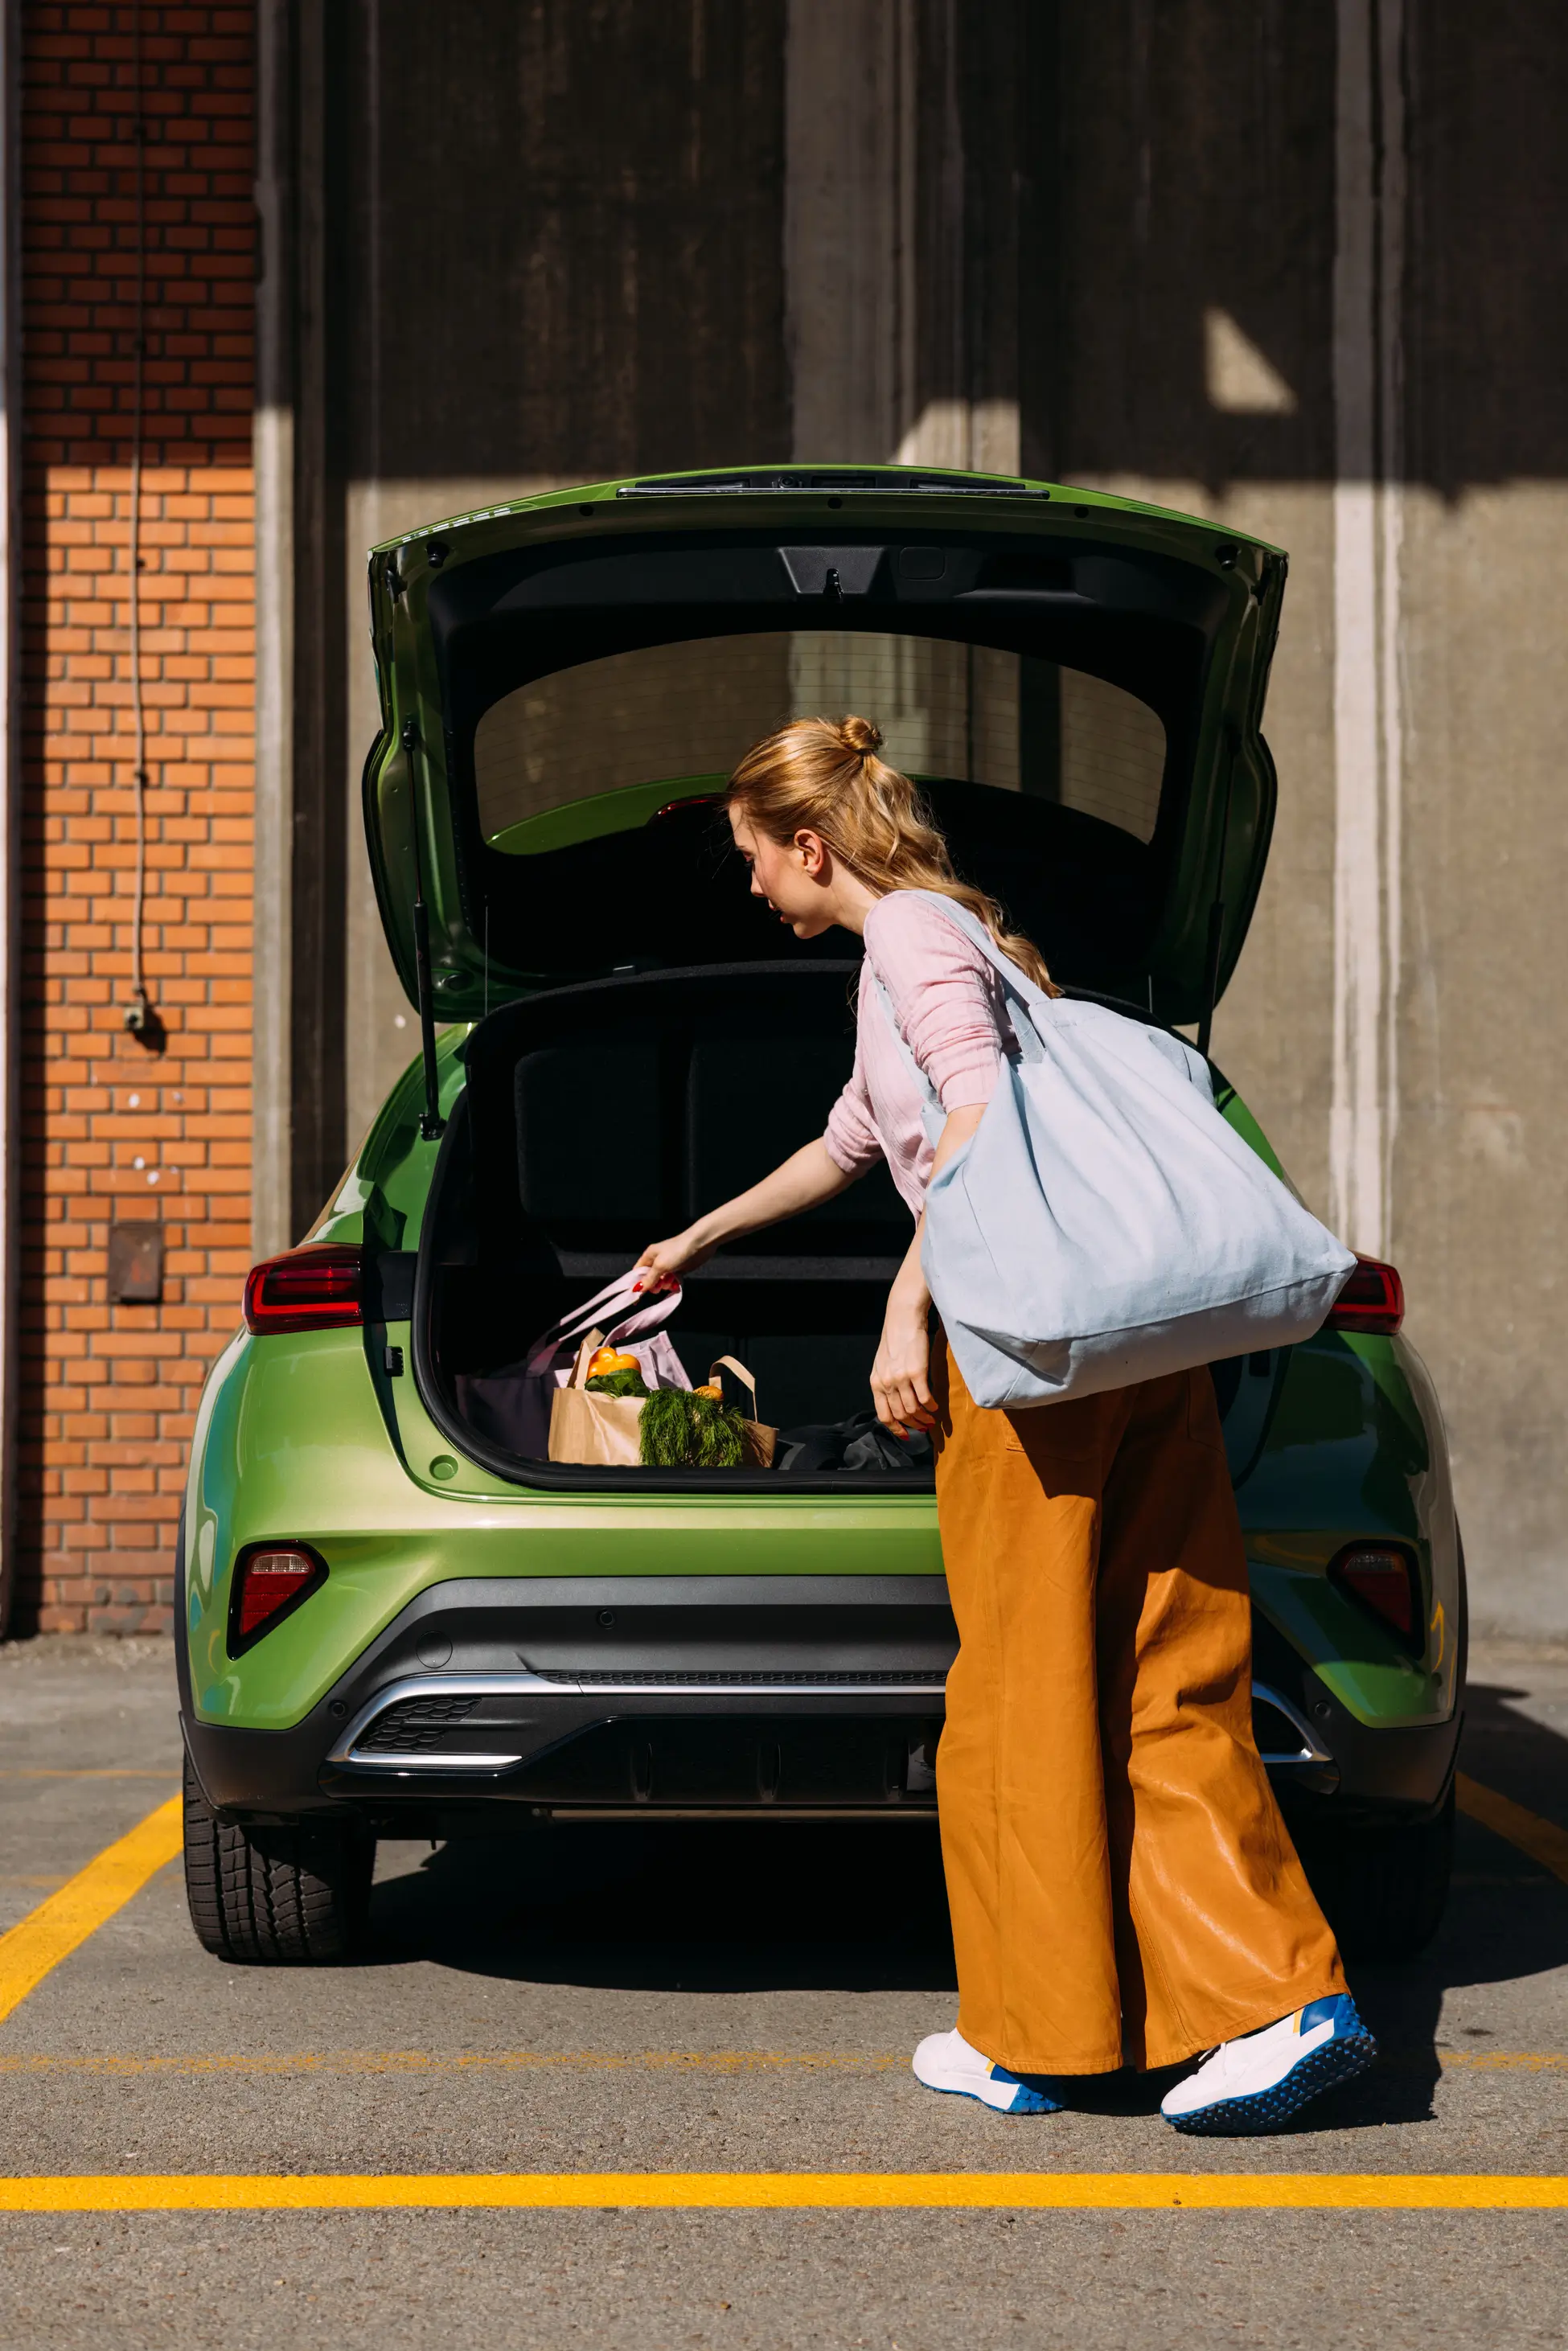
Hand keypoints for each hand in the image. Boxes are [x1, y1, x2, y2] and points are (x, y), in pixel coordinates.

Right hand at [633, 1231, 714, 1290]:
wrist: (699, 1244)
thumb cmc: (677, 1251)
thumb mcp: (660, 1266)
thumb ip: (649, 1279)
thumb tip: (637, 1289)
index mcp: (649, 1256)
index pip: (638, 1272)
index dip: (637, 1283)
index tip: (638, 1296)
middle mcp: (657, 1261)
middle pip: (650, 1279)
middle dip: (655, 1285)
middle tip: (660, 1285)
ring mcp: (669, 1266)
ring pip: (662, 1282)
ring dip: (666, 1285)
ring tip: (672, 1280)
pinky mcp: (679, 1269)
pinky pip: (673, 1281)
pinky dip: (674, 1284)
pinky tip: (677, 1284)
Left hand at [870, 1295, 935, 1436]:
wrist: (903, 1319)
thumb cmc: (895, 1340)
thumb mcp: (883, 1364)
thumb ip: (886, 1384)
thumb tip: (896, 1403)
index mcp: (876, 1383)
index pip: (884, 1415)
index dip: (896, 1429)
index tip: (906, 1435)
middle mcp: (886, 1383)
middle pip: (900, 1415)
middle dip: (913, 1425)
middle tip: (924, 1426)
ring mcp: (901, 1378)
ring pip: (913, 1409)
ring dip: (924, 1417)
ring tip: (931, 1418)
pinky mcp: (916, 1371)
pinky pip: (925, 1398)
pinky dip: (931, 1406)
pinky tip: (935, 1406)